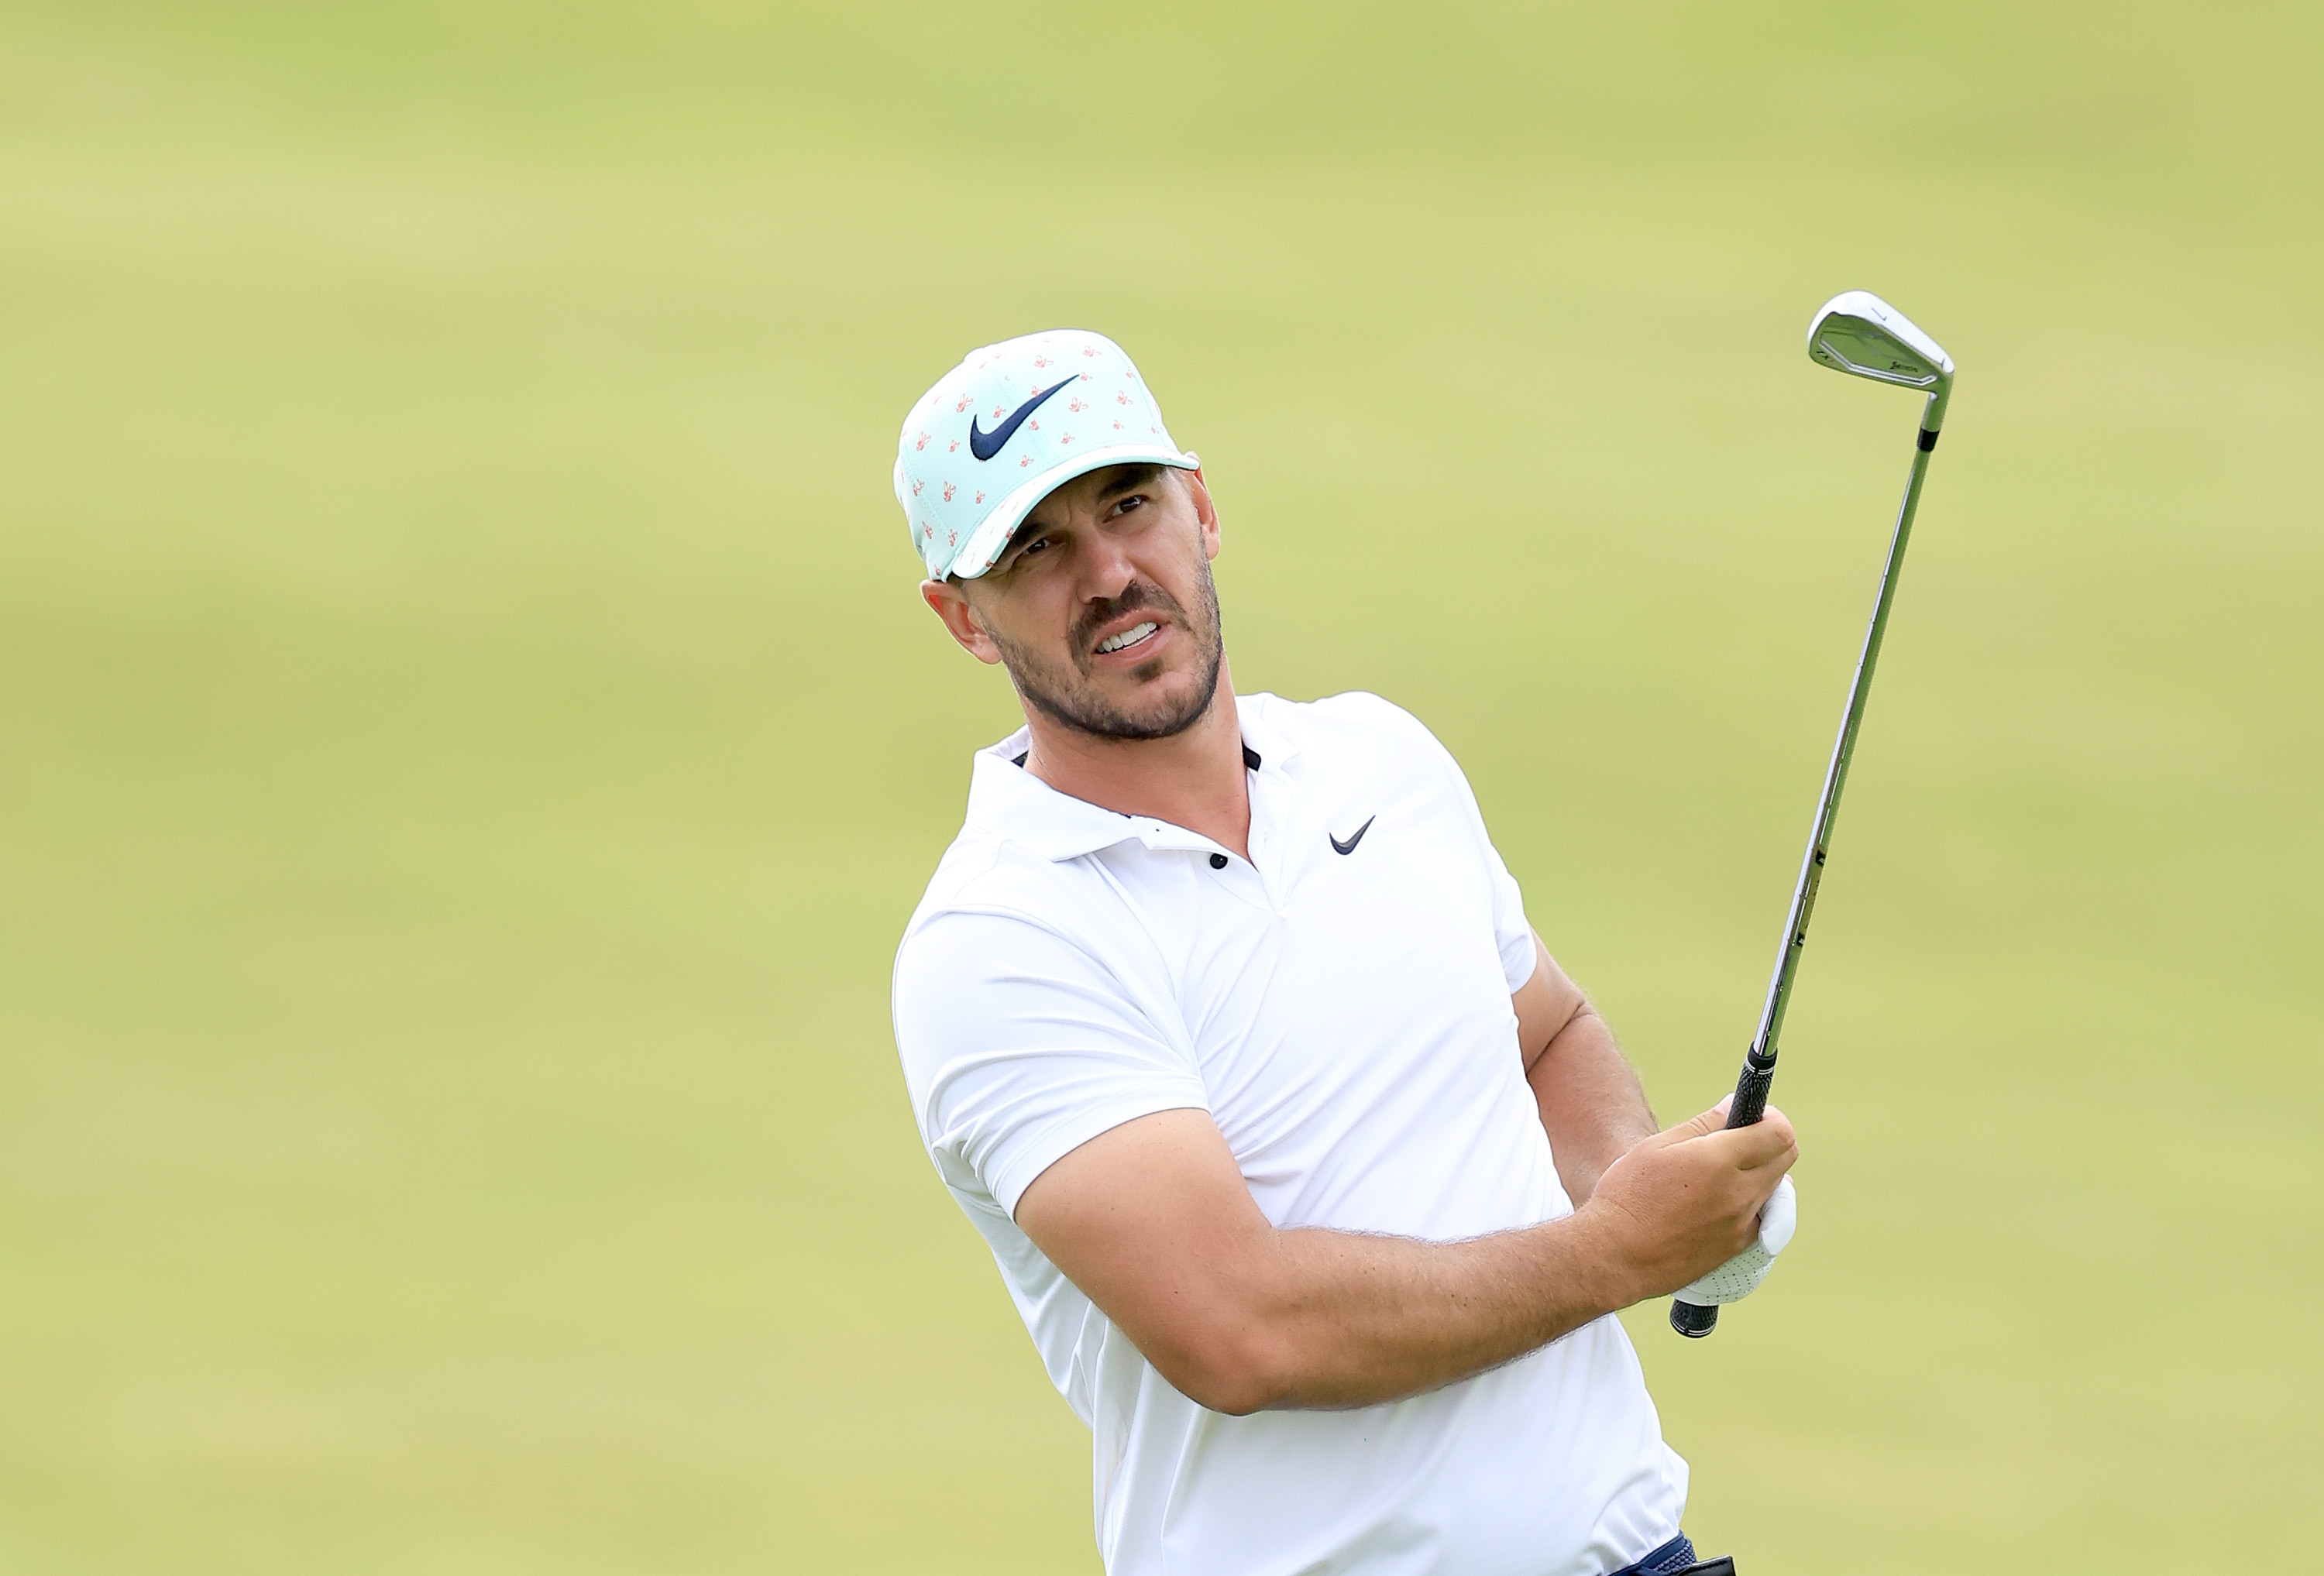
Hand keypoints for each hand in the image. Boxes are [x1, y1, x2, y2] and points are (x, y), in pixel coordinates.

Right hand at [1573, 1097, 1797, 1307]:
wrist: (1616, 1256)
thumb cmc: (1628, 1196)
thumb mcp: (1657, 1146)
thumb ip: (1703, 1124)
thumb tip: (1733, 1106)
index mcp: (1718, 1161)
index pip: (1779, 1132)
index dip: (1770, 1117)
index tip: (1753, 1114)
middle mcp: (1739, 1193)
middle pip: (1786, 1156)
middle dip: (1771, 1139)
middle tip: (1741, 1136)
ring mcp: (1741, 1223)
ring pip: (1776, 1186)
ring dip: (1762, 1170)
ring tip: (1724, 1170)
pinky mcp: (1737, 1246)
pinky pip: (1763, 1216)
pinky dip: (1753, 1201)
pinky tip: (1721, 1199)